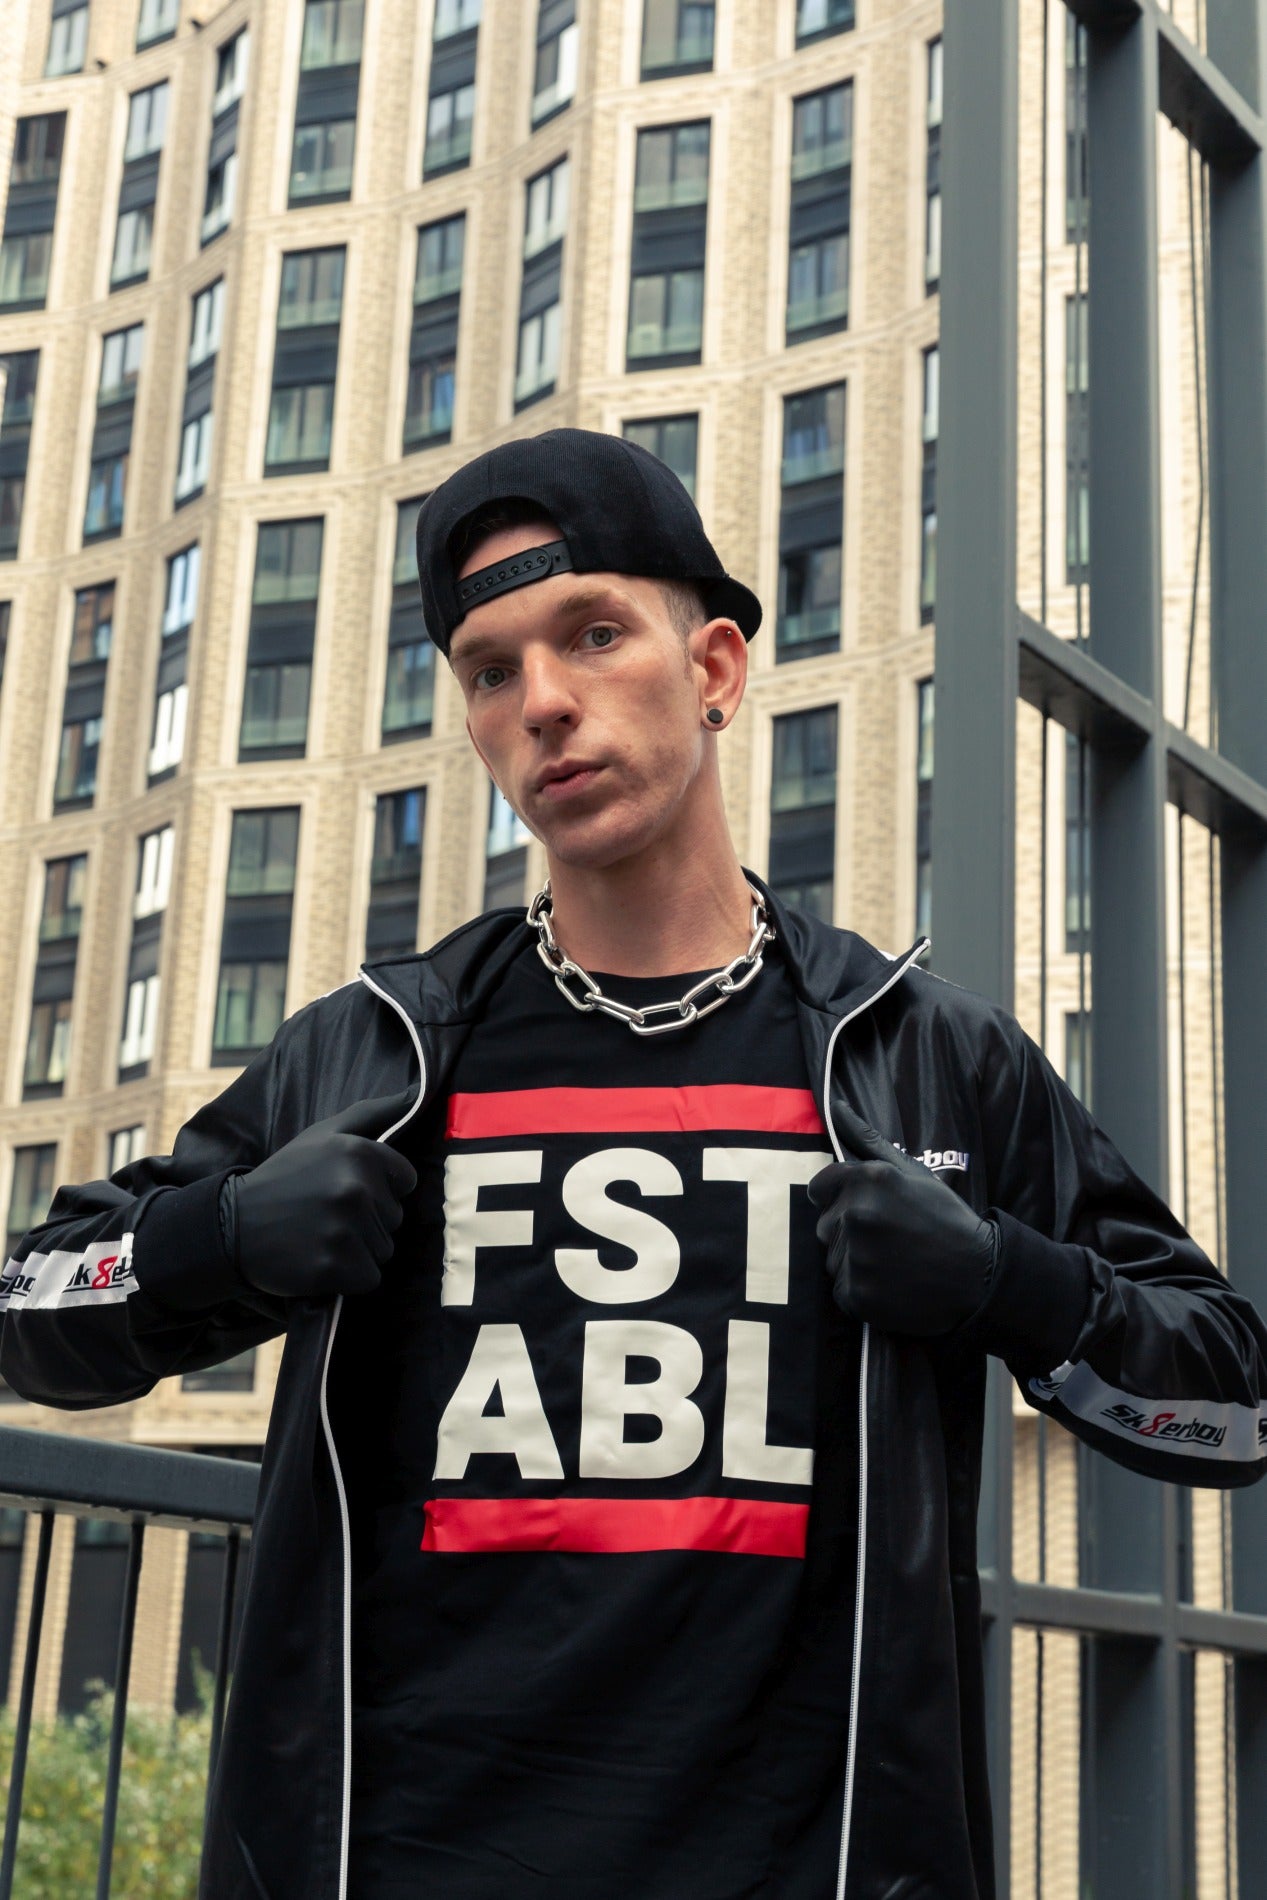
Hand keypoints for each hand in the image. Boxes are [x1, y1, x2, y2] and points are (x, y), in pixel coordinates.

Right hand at [232, 1089, 418, 1300]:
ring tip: (320, 1236)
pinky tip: (319, 1260)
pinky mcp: (334, 1266)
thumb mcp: (323, 1134)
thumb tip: (413, 1095)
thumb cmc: (285, 1178)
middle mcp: (356, 1188)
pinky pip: (369, 1278)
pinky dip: (348, 1276)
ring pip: (383, 1250)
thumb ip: (371, 1114)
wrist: (232, 1225)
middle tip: (325, 1215)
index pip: (405, 1181)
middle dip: (367, 1222)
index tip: (345, 1191)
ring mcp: (345, 1229)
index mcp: (359, 1152)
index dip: (379, 1190)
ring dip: (358, 1250)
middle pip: (394, 1219)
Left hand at [806, 1101, 997, 1336]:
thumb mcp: (912, 1170)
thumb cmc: (945, 1217)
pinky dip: (861, 1290)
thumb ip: (866, 1138)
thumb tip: (834, 1106)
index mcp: (868, 1180)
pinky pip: (842, 1289)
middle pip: (824, 1224)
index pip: (819, 1187)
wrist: (979, 1274)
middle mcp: (857, 1214)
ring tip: (894, 1261)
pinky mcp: (857, 1294)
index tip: (867, 1209)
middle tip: (890, 1237)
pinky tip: (891, 1284)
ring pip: (832, 1258)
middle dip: (848, 1230)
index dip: (840, 1198)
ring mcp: (856, 1257)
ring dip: (855, 1261)